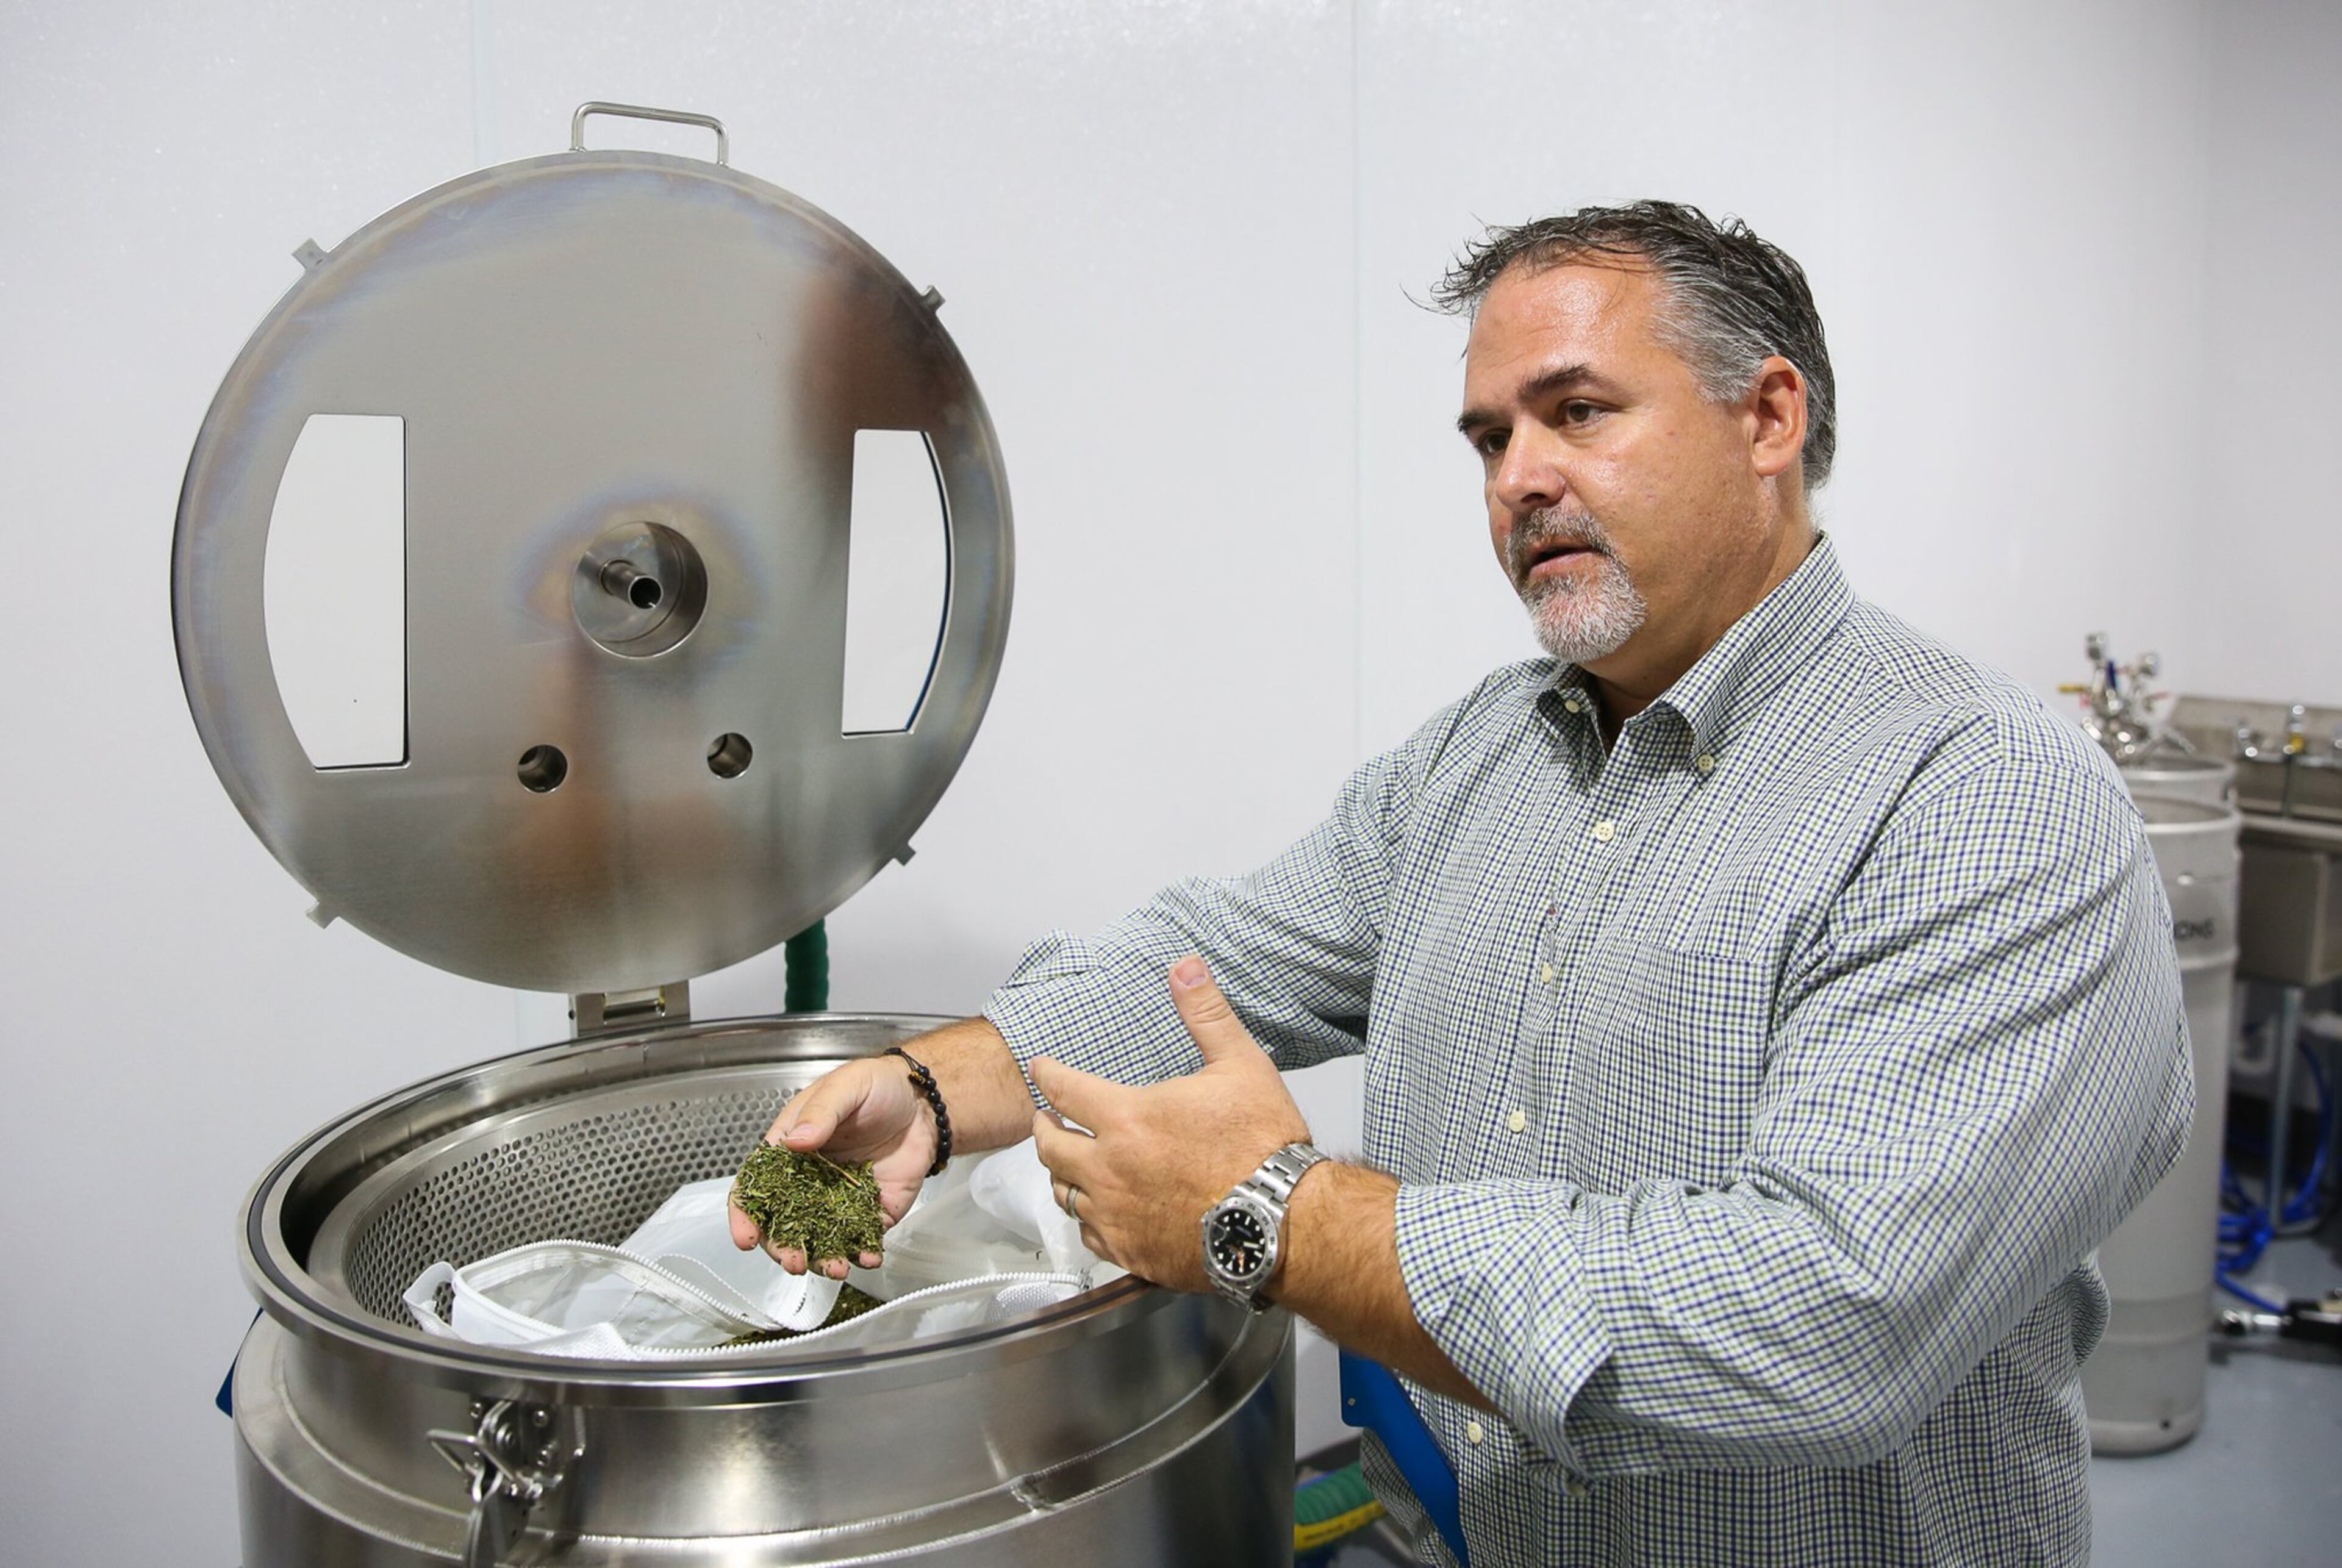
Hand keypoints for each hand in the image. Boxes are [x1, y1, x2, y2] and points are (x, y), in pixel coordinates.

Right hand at [729, 1055, 937, 1277]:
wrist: (923, 1101)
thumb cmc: (876, 1087)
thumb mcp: (845, 1088)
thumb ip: (820, 1114)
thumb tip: (796, 1142)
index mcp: (790, 1151)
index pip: (755, 1187)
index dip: (745, 1215)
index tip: (746, 1238)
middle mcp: (808, 1182)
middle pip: (784, 1224)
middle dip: (784, 1248)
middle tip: (794, 1261)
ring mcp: (838, 1201)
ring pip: (821, 1240)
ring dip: (823, 1259)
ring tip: (834, 1268)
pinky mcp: (870, 1213)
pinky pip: (862, 1240)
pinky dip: (863, 1254)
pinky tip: (868, 1258)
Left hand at [1029, 956, 1310, 1290]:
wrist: (1283, 1221)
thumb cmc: (1264, 1147)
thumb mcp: (1240, 1065)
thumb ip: (1205, 1013)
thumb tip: (1185, 967)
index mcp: (1128, 1118)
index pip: (1064, 1089)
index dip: (1047, 1074)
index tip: (1040, 1069)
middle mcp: (1110, 1168)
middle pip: (1050, 1146)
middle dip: (1042, 1128)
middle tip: (1044, 1121)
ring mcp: (1117, 1214)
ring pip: (1064, 1194)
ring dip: (1062, 1175)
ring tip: (1067, 1166)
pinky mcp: (1131, 1252)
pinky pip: (1090, 1236)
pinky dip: (1089, 1220)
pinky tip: (1099, 1213)